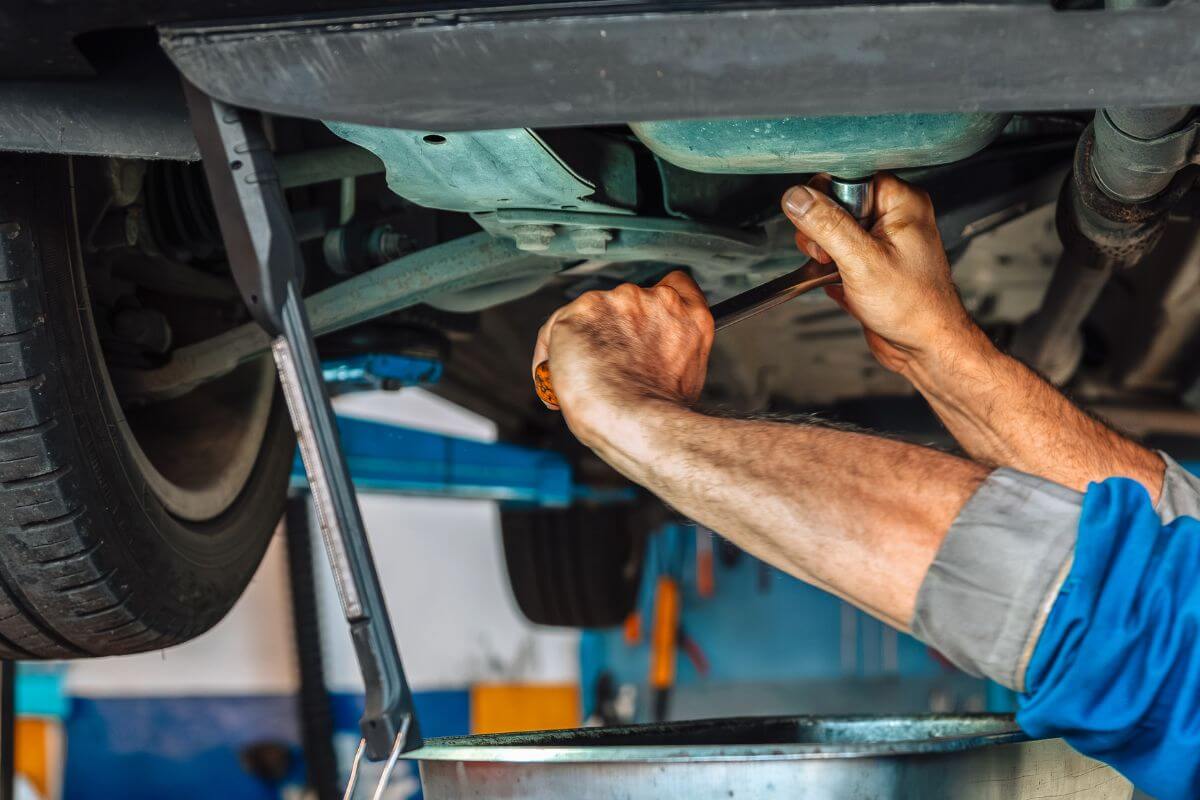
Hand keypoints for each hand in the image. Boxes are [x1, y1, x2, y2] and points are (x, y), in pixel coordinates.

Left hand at [532, 270, 713, 445]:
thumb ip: (673, 348)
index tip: (642, 323)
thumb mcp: (689, 375)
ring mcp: (617, 301)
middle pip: (627, 302)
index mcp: (688, 315)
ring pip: (590, 314)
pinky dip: (551, 352)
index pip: (676, 284)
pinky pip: (555, 329)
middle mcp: (656, 300)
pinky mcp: (581, 311)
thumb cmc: (660, 412)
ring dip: (584, 338)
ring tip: (581, 375)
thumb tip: (652, 358)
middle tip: (610, 363)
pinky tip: (555, 376)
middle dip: (616, 328)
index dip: (654, 305)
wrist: (634, 420)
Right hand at [782, 173, 975, 373]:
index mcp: (901, 202)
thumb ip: (826, 225)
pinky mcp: (871, 260)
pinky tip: (841, 283)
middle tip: (831, 255)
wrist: (924, 347)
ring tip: (836, 271)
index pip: (848, 178)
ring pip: (831, 230)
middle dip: (821, 233)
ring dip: (823, 253)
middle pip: (834, 204)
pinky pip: (837, 252)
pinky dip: (831, 269)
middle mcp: (893, 216)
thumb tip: (798, 198)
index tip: (826, 228)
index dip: (828, 202)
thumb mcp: (861, 261)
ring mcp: (882, 239)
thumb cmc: (913, 307)